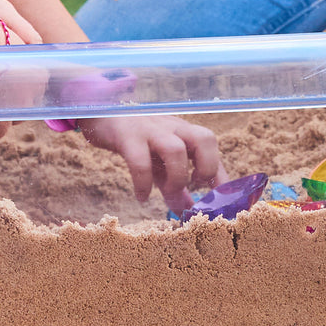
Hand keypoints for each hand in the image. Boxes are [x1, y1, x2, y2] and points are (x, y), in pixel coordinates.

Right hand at [78, 115, 228, 213]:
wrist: (102, 113)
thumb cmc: (138, 141)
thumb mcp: (160, 163)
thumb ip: (174, 186)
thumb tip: (187, 212)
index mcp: (185, 132)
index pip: (213, 149)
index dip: (222, 175)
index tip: (223, 200)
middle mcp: (173, 128)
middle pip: (205, 138)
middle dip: (206, 167)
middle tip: (195, 185)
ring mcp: (151, 130)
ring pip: (175, 149)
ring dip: (177, 177)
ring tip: (169, 192)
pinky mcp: (127, 136)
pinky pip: (139, 161)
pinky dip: (143, 183)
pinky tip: (142, 196)